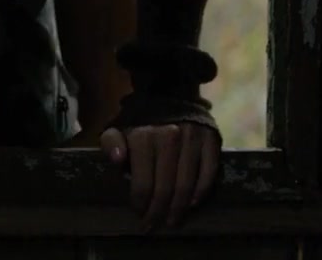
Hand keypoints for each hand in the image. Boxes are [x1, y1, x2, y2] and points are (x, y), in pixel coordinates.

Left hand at [100, 123, 220, 229]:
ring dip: (180, 208)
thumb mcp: (117, 128)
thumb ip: (111, 144)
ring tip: (173, 221)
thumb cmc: (139, 120)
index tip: (139, 217)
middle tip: (154, 226)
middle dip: (159, 212)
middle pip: (166, 188)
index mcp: (142, 136)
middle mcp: (169, 137)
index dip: (141, 205)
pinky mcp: (211, 139)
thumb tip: (117, 160)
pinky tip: (192, 203)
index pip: (143, 183)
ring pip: (187, 184)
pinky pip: (208, 172)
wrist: (169, 94)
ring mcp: (192, 138)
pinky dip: (201, 191)